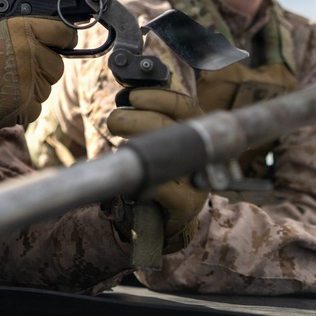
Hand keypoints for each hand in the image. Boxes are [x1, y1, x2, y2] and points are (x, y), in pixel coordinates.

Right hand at [0, 17, 75, 142]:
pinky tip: (2, 100)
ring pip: (46, 88)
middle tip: (18, 71)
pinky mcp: (25, 106)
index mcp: (22, 30)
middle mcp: (29, 53)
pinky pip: (36, 107)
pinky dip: (23, 107)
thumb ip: (22, 35)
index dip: (65, 39)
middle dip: (43, 69)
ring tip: (4, 86)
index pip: (63, 32)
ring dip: (31, 89)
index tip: (64, 43)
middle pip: (57, 65)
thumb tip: (47, 38)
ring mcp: (29, 81)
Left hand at [107, 87, 209, 252]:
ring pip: (166, 154)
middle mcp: (201, 154)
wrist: (168, 219)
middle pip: (169, 127)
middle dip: (135, 119)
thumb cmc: (162, 173)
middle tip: (114, 121)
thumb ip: (153, 120)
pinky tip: (130, 172)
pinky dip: (144, 178)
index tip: (133, 97)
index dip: (159, 97)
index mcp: (196, 134)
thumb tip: (128, 97)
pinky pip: (164, 186)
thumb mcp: (162, 143)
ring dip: (135, 143)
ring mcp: (196, 181)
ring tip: (118, 142)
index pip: (185, 107)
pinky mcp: (186, 204)